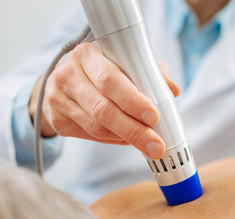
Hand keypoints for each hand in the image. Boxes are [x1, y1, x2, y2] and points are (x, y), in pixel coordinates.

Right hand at [29, 43, 179, 158]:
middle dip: (134, 129)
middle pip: (103, 109)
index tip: (154, 116)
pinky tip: (128, 139)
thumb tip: (172, 89)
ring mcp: (59, 100)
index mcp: (87, 55)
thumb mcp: (122, 62)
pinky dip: (115, 140)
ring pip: (97, 127)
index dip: (133, 100)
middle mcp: (68, 76)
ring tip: (148, 144)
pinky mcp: (58, 121)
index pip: (110, 80)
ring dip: (127, 138)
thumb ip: (149, 72)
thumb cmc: (100, 70)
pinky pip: (91, 136)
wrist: (63, 81)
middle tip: (157, 144)